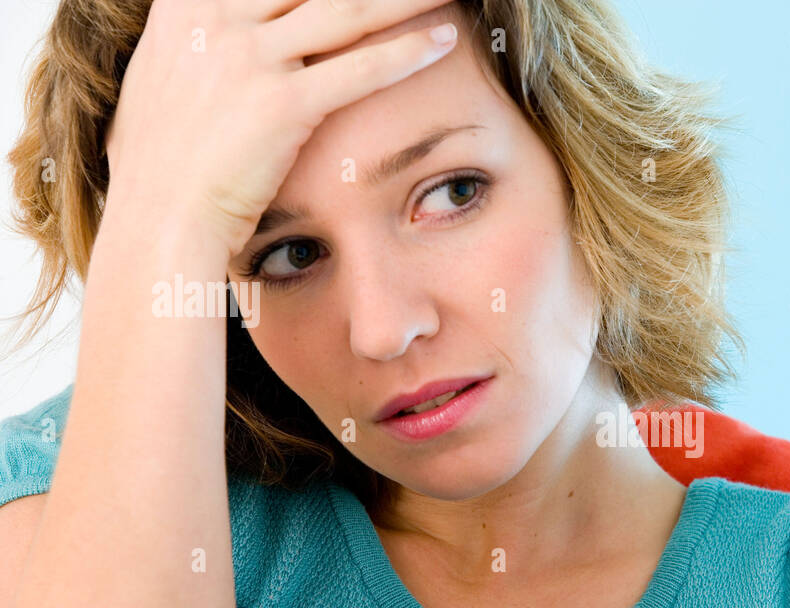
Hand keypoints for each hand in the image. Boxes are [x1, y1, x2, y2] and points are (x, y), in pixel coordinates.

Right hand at [103, 0, 461, 257]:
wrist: (159, 218)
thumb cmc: (161, 162)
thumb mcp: (161, 73)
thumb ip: (195, 36)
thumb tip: (209, 23)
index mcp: (185, 3)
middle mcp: (216, 18)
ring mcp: (248, 58)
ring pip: (347, 9)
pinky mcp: (282, 104)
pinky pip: (360, 69)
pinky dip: (409, 52)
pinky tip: (444, 41)